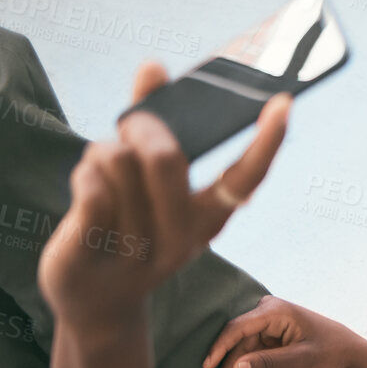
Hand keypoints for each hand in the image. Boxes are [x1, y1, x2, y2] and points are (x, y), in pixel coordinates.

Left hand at [38, 62, 289, 328]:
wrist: (95, 301)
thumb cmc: (126, 230)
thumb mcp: (148, 182)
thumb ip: (152, 122)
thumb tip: (155, 66)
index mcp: (208, 219)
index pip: (245, 179)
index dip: (266, 142)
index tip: (282, 104)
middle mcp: (184, 237)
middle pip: (165, 155)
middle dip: (139, 127)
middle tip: (126, 130)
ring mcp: (141, 246)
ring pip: (117, 159)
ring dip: (101, 155)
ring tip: (102, 180)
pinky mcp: (97, 248)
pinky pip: (94, 186)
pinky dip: (84, 176)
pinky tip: (85, 194)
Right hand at [204, 295, 366, 367]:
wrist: (351, 351)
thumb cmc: (330, 349)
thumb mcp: (300, 358)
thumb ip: (269, 362)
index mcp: (274, 311)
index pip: (238, 328)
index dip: (220, 348)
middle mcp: (267, 314)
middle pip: (239, 343)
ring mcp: (269, 326)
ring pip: (246, 353)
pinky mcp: (272, 338)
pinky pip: (256, 355)